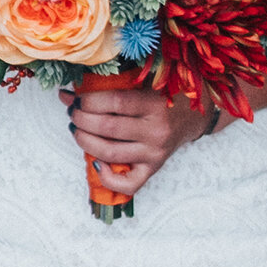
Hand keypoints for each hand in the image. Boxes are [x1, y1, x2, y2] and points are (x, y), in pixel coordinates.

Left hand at [66, 78, 217, 200]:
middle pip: (107, 128)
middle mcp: (156, 130)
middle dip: (80, 119)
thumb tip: (69, 92)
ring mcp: (154, 152)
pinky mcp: (153, 168)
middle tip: (73, 112)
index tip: (75, 97)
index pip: (112, 102)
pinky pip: (128, 184)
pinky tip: (96, 163)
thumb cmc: (166, 94)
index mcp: (154, 103)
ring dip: (84, 141)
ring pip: (110, 153)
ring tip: (76, 130)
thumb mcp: (145, 81)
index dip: (86, 100)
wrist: (197, 114)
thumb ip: (112, 84)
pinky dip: (107, 178)